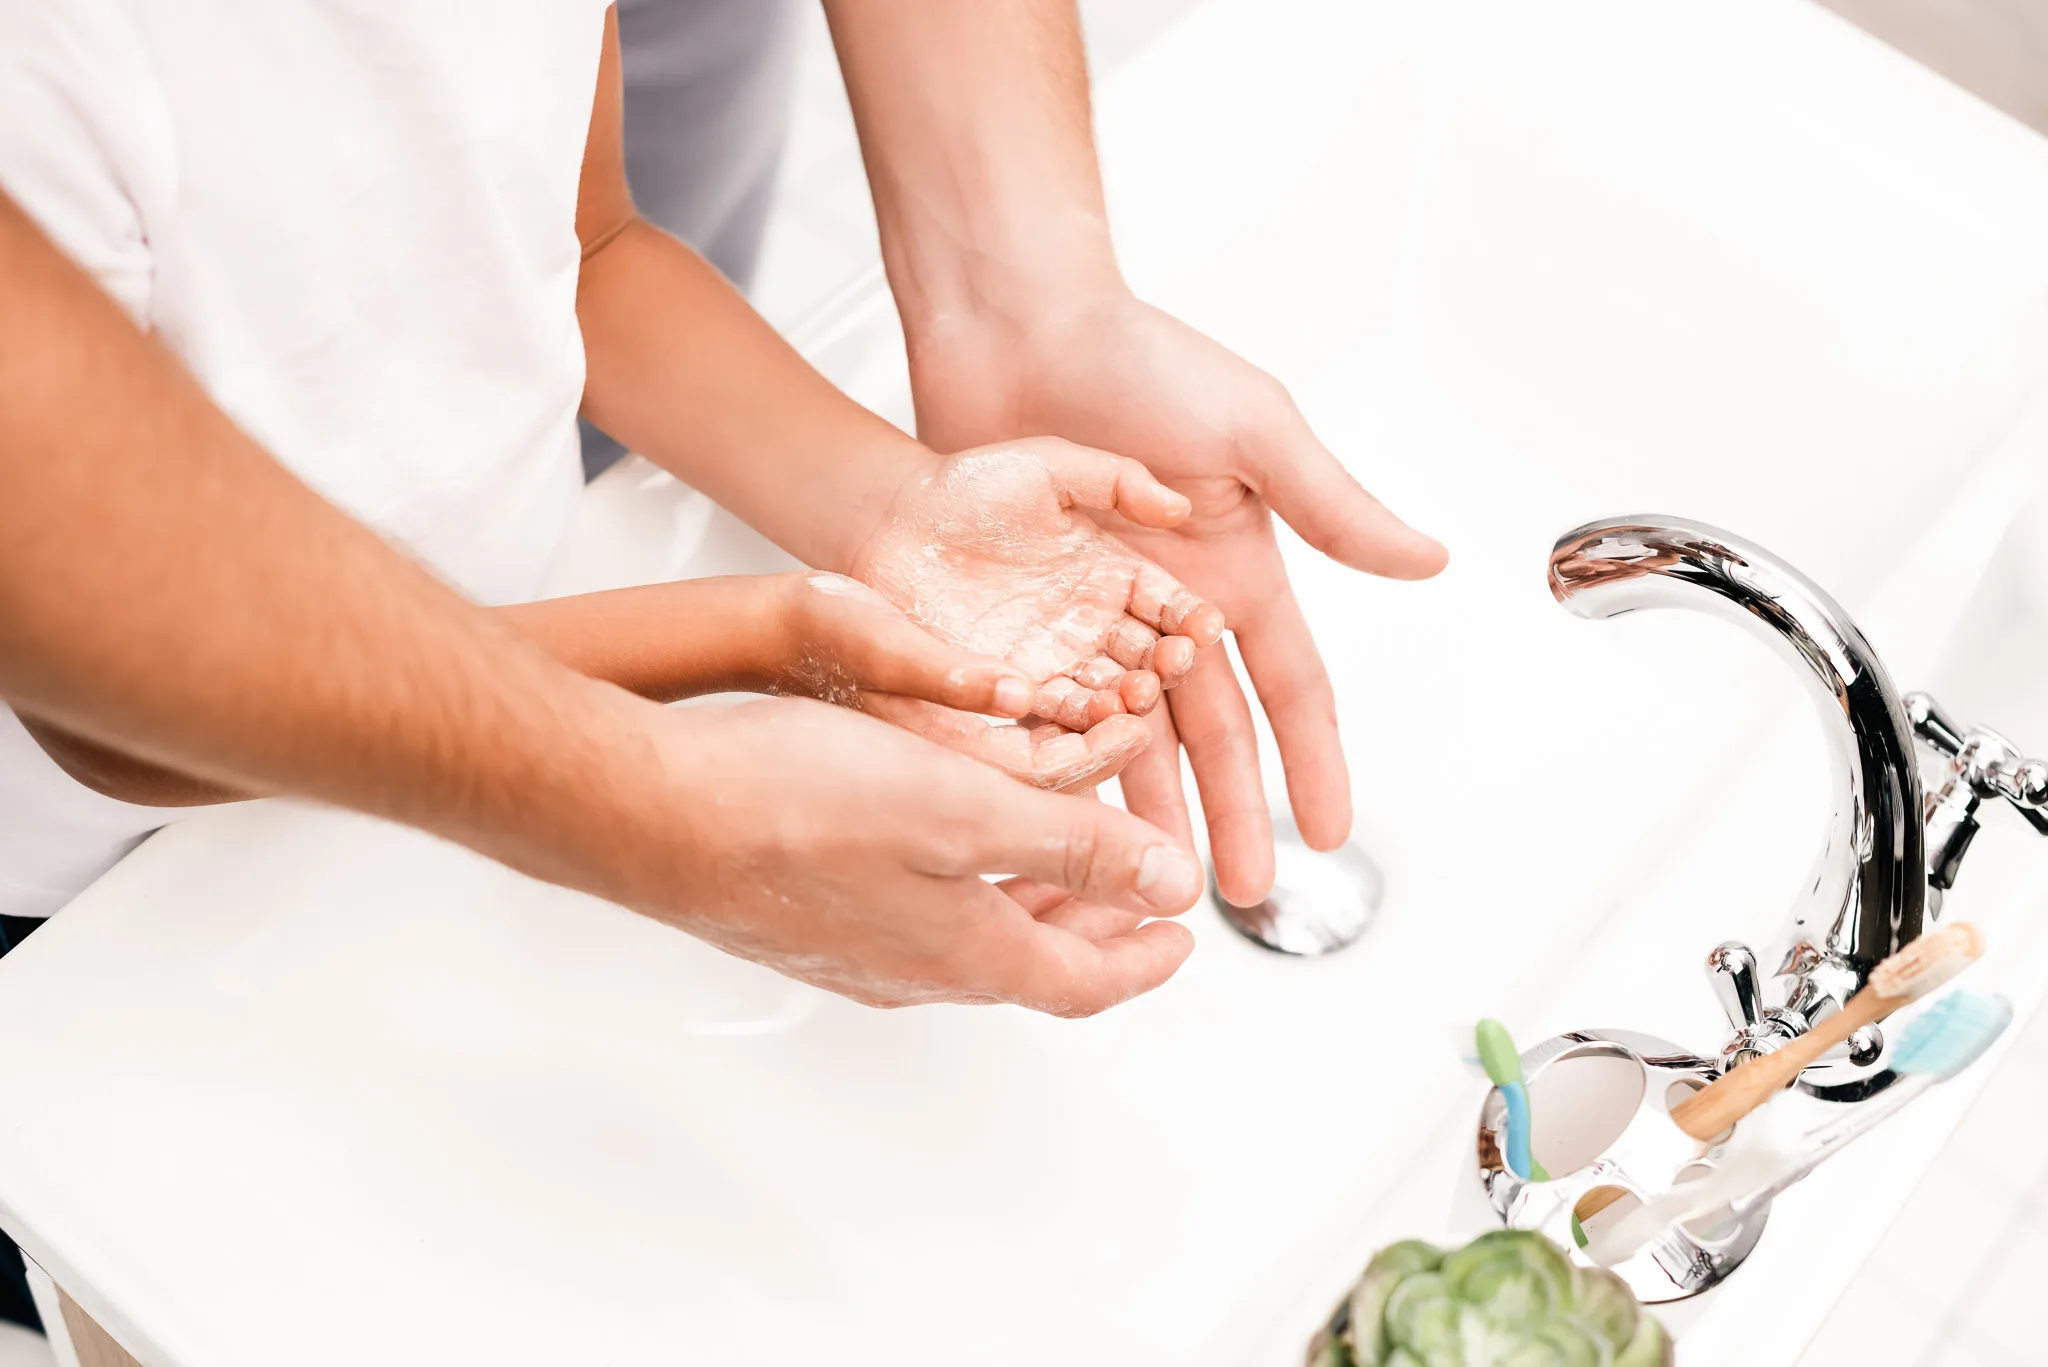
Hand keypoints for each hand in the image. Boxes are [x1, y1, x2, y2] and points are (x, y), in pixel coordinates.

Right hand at [622, 696, 1202, 1012]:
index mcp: (963, 954)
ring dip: (1029, 904)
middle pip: (1031, 966)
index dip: (1144, 959)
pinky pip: (913, 919)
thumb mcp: (964, 808)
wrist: (647, 808)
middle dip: (1096, 928)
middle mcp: (907, 969)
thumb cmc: (790, 803)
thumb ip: (1071, 847)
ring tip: (1056, 857)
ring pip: (970, 941)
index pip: (1084, 982)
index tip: (1185, 936)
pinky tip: (944, 841)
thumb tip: (1167, 885)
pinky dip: (964, 888)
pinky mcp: (802, 917)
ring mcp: (850, 949)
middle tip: (1135, 892)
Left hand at [848, 437, 1224, 791]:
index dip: (1190, 616)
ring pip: (1110, 694)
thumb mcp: (1046, 466)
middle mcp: (1095, 625)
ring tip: (1133, 697)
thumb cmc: (967, 488)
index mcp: (1114, 573)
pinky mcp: (1014, 693)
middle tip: (1171, 665)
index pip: (1169, 603)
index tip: (1203, 626)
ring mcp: (1057, 663)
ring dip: (1128, 702)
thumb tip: (1179, 505)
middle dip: (1167, 666)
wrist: (890, 526)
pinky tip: (1087, 718)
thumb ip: (1114, 478)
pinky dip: (1076, 724)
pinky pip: (1055, 718)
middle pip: (1149, 658)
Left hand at [909, 291, 1445, 903]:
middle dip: (1232, 813)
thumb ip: (1331, 507)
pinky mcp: (1023, 615)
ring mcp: (1092, 617)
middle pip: (1211, 736)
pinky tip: (1067, 820)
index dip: (1311, 762)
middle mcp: (1169, 607)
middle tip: (1238, 894)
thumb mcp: (1254, 431)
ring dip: (1150, 808)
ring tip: (1155, 878)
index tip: (1328, 834)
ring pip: (1129, 739)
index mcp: (1234, 570)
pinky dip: (1061, 763)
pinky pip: (1045, 707)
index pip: (1287, 689)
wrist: (1013, 323)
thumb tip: (1430, 562)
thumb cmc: (1137, 358)